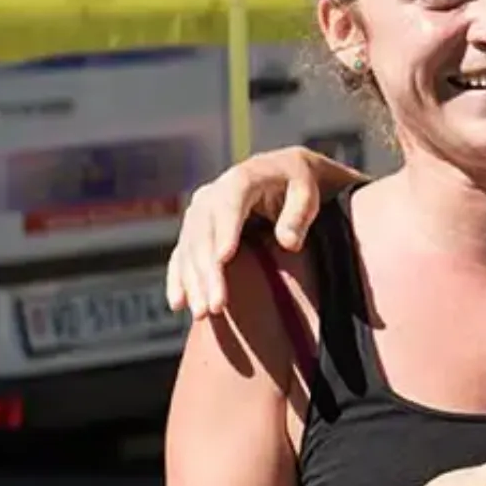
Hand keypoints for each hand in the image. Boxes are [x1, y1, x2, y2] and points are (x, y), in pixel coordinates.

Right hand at [166, 149, 351, 317]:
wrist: (279, 172)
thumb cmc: (298, 183)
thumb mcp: (307, 191)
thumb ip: (299, 214)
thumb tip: (289, 243)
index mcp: (241, 179)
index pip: (229, 206)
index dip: (224, 232)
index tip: (223, 259)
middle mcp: (212, 195)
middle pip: (205, 234)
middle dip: (208, 271)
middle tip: (216, 305)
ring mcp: (199, 213)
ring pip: (189, 249)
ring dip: (193, 282)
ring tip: (202, 313)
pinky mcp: (194, 230)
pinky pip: (181, 255)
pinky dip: (179, 279)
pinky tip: (178, 304)